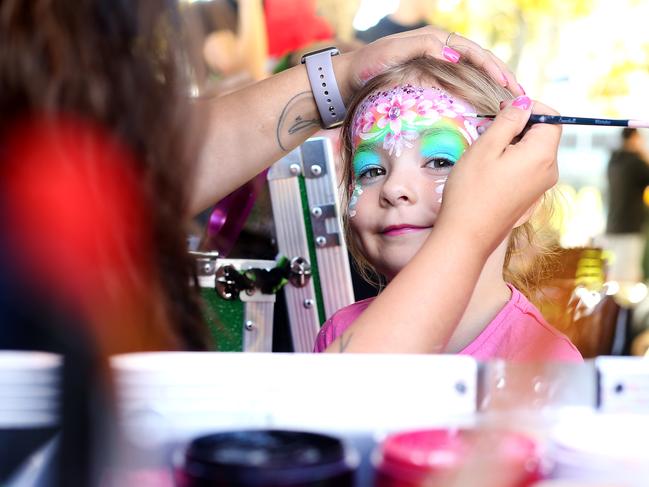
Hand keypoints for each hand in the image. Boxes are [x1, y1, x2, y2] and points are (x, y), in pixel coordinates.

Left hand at [336, 26, 523, 98]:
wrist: (350, 78)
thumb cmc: (369, 64)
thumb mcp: (393, 52)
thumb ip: (422, 48)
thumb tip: (453, 55)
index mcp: (437, 40)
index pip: (474, 52)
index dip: (494, 67)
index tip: (508, 84)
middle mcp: (441, 51)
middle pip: (480, 62)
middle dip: (502, 78)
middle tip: (520, 96)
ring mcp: (438, 66)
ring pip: (474, 75)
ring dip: (493, 87)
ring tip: (511, 103)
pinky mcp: (432, 81)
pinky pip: (461, 86)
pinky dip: (477, 95)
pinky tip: (486, 107)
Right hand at [436, 96, 560, 253]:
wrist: (466, 236)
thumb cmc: (471, 191)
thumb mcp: (486, 147)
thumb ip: (508, 120)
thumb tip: (524, 103)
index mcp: (542, 155)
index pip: (551, 117)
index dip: (529, 108)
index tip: (502, 110)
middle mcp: (549, 171)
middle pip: (543, 135)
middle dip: (518, 126)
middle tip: (486, 131)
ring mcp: (541, 187)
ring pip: (533, 152)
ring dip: (512, 144)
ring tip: (484, 153)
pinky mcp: (530, 197)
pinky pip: (527, 169)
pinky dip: (511, 161)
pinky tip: (489, 171)